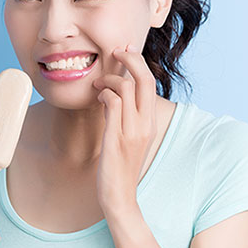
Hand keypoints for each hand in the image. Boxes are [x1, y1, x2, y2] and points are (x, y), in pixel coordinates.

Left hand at [92, 44, 156, 215]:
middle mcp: (146, 124)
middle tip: (115, 52)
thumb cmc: (121, 165)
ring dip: (109, 79)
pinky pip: (113, 103)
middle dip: (129, 59)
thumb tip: (117, 92)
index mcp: (151, 122)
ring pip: (126, 87)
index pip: (150, 83)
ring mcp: (132, 131)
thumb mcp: (131, 138)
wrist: (120, 196)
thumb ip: (127, 115)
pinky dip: (103, 94)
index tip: (126, 51)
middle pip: (144, 79)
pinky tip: (97, 98)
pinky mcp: (117, 138)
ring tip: (98, 84)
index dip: (138, 62)